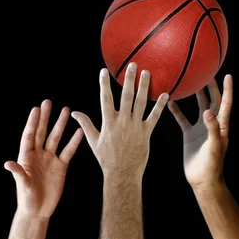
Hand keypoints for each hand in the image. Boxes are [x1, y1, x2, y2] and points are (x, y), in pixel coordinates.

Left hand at [4, 100, 83, 218]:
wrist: (38, 211)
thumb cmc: (27, 199)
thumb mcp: (23, 185)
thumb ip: (18, 173)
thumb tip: (8, 164)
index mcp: (26, 157)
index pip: (29, 136)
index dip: (32, 122)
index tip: (36, 109)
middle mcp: (38, 154)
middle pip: (42, 132)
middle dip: (45, 117)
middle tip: (48, 102)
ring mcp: (50, 159)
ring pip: (55, 138)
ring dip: (60, 125)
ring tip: (66, 110)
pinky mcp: (61, 166)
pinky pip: (68, 151)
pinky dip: (74, 142)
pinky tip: (79, 131)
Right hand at [71, 63, 168, 180]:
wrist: (122, 173)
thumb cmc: (106, 158)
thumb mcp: (93, 141)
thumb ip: (85, 124)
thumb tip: (73, 113)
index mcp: (108, 122)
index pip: (105, 98)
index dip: (103, 84)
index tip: (103, 71)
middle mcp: (122, 121)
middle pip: (126, 96)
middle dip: (129, 79)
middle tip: (133, 65)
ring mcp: (135, 127)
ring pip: (140, 102)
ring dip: (144, 87)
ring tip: (147, 73)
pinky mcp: (146, 133)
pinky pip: (154, 117)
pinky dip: (159, 106)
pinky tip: (165, 95)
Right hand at [167, 75, 232, 189]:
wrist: (203, 180)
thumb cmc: (212, 165)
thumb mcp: (214, 146)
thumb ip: (212, 129)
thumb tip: (207, 112)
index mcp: (221, 125)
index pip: (225, 103)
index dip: (227, 89)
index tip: (227, 75)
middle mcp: (211, 124)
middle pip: (212, 101)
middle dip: (210, 87)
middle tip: (205, 73)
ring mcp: (200, 128)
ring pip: (198, 107)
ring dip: (195, 95)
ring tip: (190, 82)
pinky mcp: (189, 134)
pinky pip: (182, 119)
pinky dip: (176, 110)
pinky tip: (169, 102)